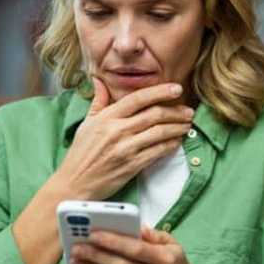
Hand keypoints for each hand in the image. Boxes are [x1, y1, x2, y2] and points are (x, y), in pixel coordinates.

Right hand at [52, 77, 193, 200]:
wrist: (75, 183)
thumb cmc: (81, 153)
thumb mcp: (86, 124)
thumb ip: (98, 101)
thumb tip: (99, 80)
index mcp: (107, 117)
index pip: (138, 98)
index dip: (160, 91)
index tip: (176, 88)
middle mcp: (117, 130)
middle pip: (154, 114)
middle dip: (176, 111)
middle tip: (188, 110)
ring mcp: (126, 148)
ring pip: (160, 132)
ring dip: (178, 127)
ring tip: (187, 124)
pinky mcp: (132, 165)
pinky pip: (158, 151)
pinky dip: (171, 145)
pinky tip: (177, 141)